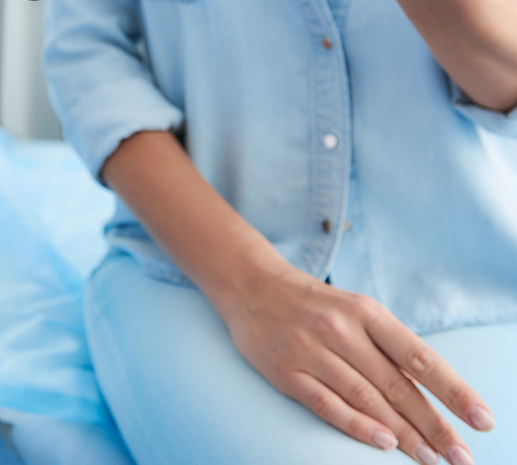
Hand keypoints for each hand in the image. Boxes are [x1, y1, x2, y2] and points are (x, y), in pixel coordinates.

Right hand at [220, 262, 493, 463]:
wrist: (250, 284)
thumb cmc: (310, 301)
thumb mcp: (352, 309)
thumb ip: (384, 345)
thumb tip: (427, 393)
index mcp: (364, 311)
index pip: (418, 356)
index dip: (453, 391)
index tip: (482, 420)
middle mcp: (340, 329)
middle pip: (396, 385)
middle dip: (434, 425)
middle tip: (460, 456)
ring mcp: (311, 350)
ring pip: (366, 398)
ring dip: (403, 433)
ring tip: (429, 458)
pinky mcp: (286, 370)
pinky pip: (327, 403)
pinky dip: (356, 424)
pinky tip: (381, 442)